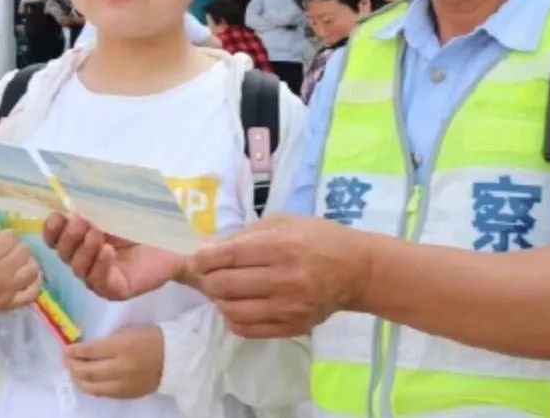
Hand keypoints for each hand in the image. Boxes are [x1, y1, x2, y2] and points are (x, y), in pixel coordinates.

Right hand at [0, 226, 41, 325]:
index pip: (12, 237)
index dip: (7, 235)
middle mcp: (0, 273)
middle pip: (24, 250)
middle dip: (16, 247)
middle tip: (6, 251)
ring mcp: (7, 290)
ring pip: (32, 269)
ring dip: (26, 262)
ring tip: (17, 263)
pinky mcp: (9, 304)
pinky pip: (32, 293)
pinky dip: (34, 283)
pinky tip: (27, 276)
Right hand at [43, 213, 188, 300]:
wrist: (178, 244)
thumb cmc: (147, 225)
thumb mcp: (120, 212)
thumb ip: (100, 206)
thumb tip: (78, 194)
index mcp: (84, 240)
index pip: (57, 239)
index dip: (53, 229)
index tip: (57, 216)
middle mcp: (87, 260)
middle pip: (64, 254)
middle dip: (69, 237)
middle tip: (80, 222)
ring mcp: (100, 277)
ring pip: (79, 269)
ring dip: (84, 250)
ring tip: (96, 234)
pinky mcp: (116, 289)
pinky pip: (100, 281)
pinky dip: (100, 266)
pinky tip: (107, 251)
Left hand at [64, 326, 162, 398]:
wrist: (176, 357)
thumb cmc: (152, 337)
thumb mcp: (130, 330)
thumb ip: (109, 340)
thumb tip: (89, 348)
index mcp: (122, 346)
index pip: (91, 350)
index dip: (75, 351)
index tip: (66, 349)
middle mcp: (121, 367)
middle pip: (88, 371)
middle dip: (73, 366)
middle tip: (67, 360)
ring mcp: (123, 384)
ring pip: (92, 387)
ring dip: (79, 380)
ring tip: (74, 373)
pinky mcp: (127, 395)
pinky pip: (104, 394)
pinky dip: (92, 388)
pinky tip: (87, 382)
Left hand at [194, 215, 371, 337]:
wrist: (356, 270)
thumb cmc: (318, 237)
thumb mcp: (285, 221)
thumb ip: (248, 234)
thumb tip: (210, 249)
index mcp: (281, 246)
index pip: (228, 256)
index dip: (203, 258)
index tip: (193, 258)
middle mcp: (283, 279)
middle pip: (224, 286)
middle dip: (207, 279)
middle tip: (208, 273)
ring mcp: (287, 307)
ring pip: (230, 310)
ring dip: (219, 299)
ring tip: (224, 288)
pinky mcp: (291, 328)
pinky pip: (246, 329)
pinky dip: (233, 317)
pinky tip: (238, 304)